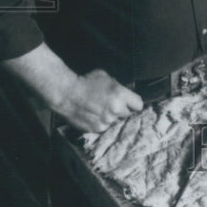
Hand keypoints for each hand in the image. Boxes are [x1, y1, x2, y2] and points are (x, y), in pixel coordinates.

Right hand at [1, 44, 143, 133]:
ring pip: (117, 122)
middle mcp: (116, 109)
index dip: (134, 103)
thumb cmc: (86, 82)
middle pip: (128, 114)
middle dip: (123, 110)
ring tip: (101, 110)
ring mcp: (107, 121)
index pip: (139, 105)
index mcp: (120, 94)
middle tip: (113, 105)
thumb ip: (119, 87)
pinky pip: (106, 128)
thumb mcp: (106, 77)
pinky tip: (95, 115)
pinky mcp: (98, 129)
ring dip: (112, 117)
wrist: (67, 94)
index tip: (132, 103)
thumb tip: (125, 93)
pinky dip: (102, 123)